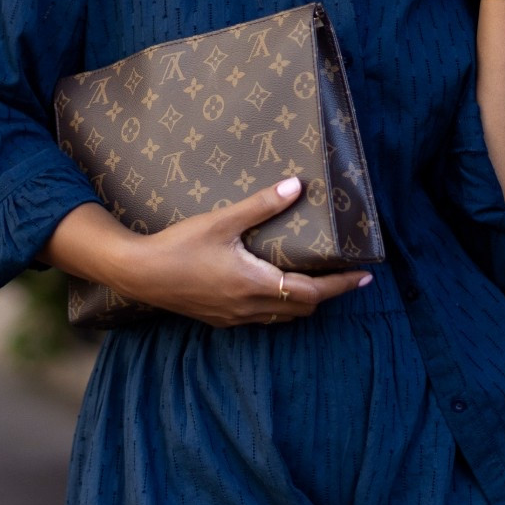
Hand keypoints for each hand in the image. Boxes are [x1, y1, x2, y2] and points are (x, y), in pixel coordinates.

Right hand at [49, 176, 372, 327]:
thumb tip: (296, 186)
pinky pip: (261, 319)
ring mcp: (234, 317)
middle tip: (344, 277)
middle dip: (326, 294)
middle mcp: (250, 307)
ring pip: (281, 317)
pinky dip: (278, 307)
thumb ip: (261, 205)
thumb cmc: (179, 246)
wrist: (139, 274)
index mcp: (256, 284)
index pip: (312, 292)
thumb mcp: (222, 221)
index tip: (365, 277)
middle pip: (301, 308)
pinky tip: (273, 290)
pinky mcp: (219, 318)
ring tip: (316, 283)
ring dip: (303, 302)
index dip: (341, 286)